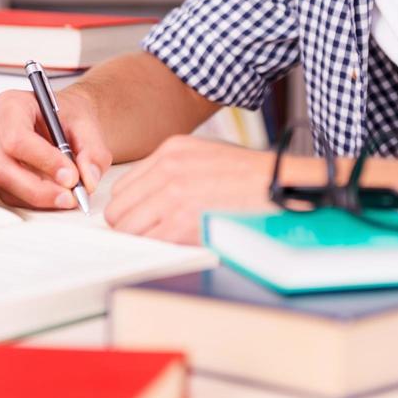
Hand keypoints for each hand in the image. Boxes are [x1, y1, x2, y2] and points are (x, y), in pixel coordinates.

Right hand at [0, 88, 111, 208]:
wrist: (64, 121)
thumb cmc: (68, 116)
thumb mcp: (87, 125)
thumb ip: (92, 151)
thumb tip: (87, 178)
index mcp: (11, 104)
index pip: (16, 137)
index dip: (44, 160)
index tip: (70, 175)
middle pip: (2, 166)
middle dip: (38, 187)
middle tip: (69, 195)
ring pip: (3, 184)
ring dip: (36, 196)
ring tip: (67, 196)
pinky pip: (6, 194)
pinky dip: (32, 200)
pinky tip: (54, 194)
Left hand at [105, 135, 275, 244]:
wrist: (279, 186)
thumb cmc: (250, 174)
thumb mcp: (204, 154)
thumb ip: (172, 169)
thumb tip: (149, 195)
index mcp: (171, 150)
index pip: (123, 185)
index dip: (130, 206)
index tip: (137, 216)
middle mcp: (167, 169)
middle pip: (119, 208)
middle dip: (129, 224)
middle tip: (147, 233)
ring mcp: (173, 197)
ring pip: (127, 228)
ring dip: (142, 238)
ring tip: (165, 239)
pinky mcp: (183, 223)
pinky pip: (150, 242)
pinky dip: (159, 247)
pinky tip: (176, 243)